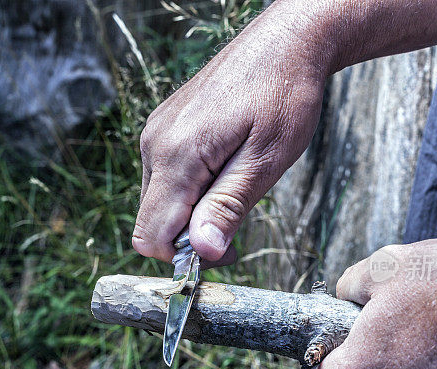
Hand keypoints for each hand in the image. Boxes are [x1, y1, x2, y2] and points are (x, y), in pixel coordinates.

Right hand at [133, 0, 329, 262]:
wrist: (286, 42)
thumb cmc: (284, 96)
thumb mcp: (265, 161)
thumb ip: (227, 207)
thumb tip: (201, 253)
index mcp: (176, 155)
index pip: (151, 236)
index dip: (183, 257)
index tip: (223, 249)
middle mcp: (154, 144)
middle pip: (151, 222)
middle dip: (189, 234)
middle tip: (237, 216)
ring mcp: (156, 132)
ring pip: (158, 201)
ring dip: (192, 210)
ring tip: (236, 184)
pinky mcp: (164, 126)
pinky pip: (164, 177)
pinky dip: (190, 188)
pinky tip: (224, 167)